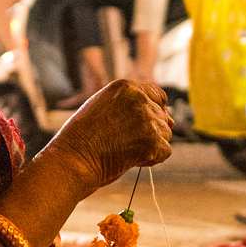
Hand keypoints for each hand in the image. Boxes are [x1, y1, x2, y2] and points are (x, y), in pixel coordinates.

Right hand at [47, 79, 172, 192]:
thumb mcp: (105, 107)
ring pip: (165, 134)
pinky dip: (152, 159)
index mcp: (126, 87)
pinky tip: (130, 159)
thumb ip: (134, 107)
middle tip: (123, 142)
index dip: (153, 112)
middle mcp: (139, 99)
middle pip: (162, 117)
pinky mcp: (153, 141)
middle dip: (149, 132)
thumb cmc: (84, 137)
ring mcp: (147, 120)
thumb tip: (172, 120)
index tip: (142, 125)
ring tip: (124, 149)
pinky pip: (165, 151)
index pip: (158, 95)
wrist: (73, 159)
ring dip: (150, 145)